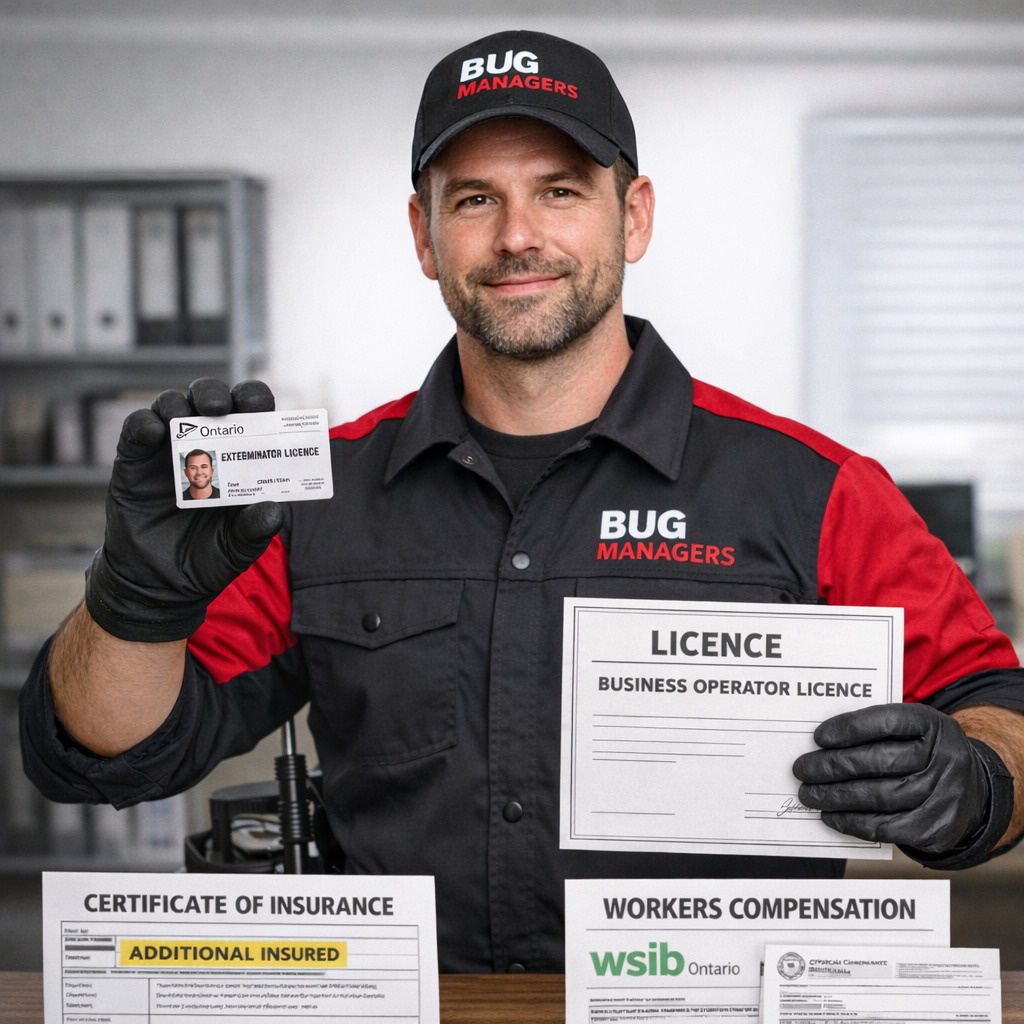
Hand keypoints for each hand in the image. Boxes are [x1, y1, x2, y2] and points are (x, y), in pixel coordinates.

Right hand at [85, 378, 284, 642]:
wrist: (158, 584)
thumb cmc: (207, 558)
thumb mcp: (237, 549)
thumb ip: (256, 531)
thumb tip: (274, 510)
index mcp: (239, 458)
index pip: (252, 416)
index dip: (255, 403)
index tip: (258, 408)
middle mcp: (205, 444)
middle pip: (210, 400)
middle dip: (213, 394)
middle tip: (217, 407)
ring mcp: (167, 449)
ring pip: (172, 406)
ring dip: (179, 404)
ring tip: (186, 417)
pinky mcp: (134, 460)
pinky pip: (136, 430)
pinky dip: (144, 424)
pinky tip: (153, 431)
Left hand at [792, 703, 988, 853]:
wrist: (969, 791)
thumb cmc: (921, 752)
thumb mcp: (910, 730)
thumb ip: (875, 730)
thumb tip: (821, 744)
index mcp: (933, 726)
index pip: (888, 722)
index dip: (850, 728)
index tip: (818, 737)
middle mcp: (944, 759)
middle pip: (880, 762)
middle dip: (833, 766)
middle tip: (801, 770)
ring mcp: (944, 796)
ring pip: (880, 797)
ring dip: (836, 797)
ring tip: (809, 794)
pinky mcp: (936, 828)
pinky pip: (887, 827)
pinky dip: (852, 822)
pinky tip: (830, 816)